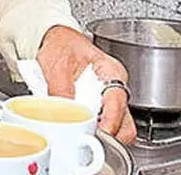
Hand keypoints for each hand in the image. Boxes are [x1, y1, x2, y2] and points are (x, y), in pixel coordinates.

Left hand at [37, 25, 135, 143]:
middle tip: (89, 140)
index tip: (101, 132)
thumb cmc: (61, 45)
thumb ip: (60, 87)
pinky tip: (79, 131)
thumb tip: (63, 111)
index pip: (118, 100)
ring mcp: (108, 101)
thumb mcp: (57, 62)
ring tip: (82, 136)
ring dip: (102, 137)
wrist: (55, 42)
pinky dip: (93, 133)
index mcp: (111, 72)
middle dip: (111, 137)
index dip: (111, 120)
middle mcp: (114, 88)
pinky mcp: (99, 109)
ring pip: (118, 128)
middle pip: (125, 122)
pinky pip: (103, 127)